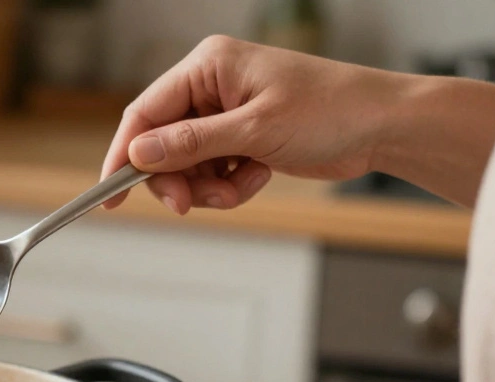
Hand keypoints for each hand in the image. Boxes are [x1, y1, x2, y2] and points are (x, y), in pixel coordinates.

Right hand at [101, 35, 399, 213]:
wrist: (384, 127)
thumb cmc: (331, 110)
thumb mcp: (253, 130)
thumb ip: (190, 143)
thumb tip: (137, 154)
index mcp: (208, 65)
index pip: (145, 113)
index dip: (123, 155)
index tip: (111, 194)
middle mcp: (212, 85)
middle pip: (161, 145)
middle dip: (178, 179)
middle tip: (192, 204)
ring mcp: (226, 113)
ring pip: (187, 165)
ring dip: (209, 187)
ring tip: (241, 187)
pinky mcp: (241, 137)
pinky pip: (212, 172)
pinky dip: (230, 185)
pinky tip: (258, 176)